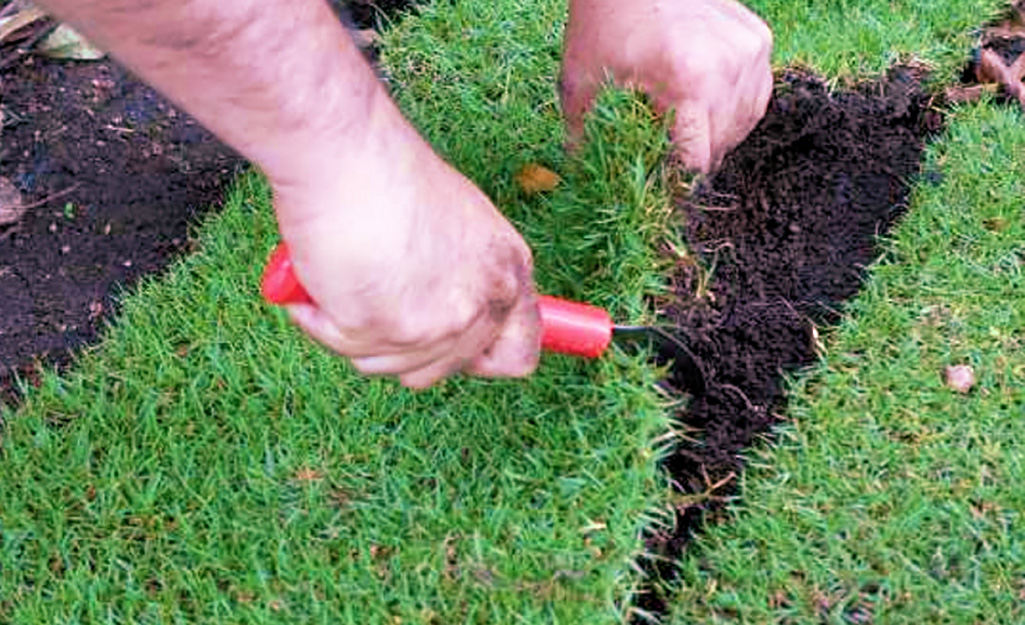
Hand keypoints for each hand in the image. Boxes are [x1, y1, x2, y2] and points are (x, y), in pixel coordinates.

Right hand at [272, 98, 539, 388]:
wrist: (346, 154)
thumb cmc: (388, 177)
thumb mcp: (456, 227)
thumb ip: (463, 280)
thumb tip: (450, 326)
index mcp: (509, 273)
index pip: (519, 354)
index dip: (479, 358)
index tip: (442, 343)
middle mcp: (484, 303)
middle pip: (439, 371)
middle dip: (396, 343)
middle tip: (371, 295)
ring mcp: (438, 323)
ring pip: (384, 367)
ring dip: (352, 328)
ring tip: (345, 271)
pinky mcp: (386, 329)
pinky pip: (341, 347)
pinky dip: (318, 316)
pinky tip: (321, 273)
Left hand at [560, 0, 772, 172]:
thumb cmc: (603, 21)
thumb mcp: (582, 82)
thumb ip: (584, 139)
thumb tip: (586, 189)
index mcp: (690, 80)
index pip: (697, 161)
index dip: (676, 184)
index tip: (659, 193)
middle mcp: (729, 66)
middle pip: (720, 148)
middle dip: (690, 163)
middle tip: (663, 162)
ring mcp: (750, 51)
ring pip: (742, 127)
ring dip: (714, 139)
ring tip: (681, 133)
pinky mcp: (759, 40)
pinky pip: (754, 98)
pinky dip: (732, 112)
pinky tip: (704, 110)